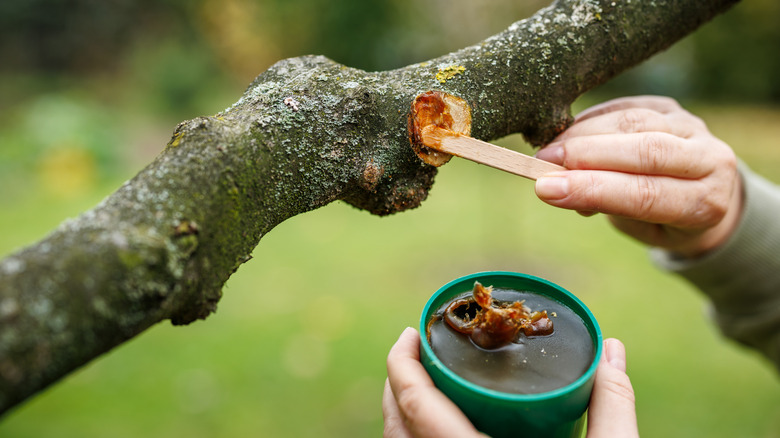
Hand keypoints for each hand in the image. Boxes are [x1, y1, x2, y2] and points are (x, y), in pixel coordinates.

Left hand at [382, 328, 637, 437]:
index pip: (414, 405)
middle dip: (398, 381)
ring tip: (425, 385)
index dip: (401, 363)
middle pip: (396, 425)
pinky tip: (438, 430)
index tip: (411, 332)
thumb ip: (611, 405)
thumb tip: (613, 349)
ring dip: (402, 413)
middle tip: (419, 351)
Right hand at [534, 95, 741, 256]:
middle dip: (585, 155)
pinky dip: (590, 122)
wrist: (704, 195)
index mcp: (706, 203)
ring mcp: (692, 126)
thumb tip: (559, 184)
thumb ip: (609, 207)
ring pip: (632, 122)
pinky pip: (624, 106)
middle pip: (644, 149)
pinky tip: (566, 138)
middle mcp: (709, 158)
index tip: (546, 188)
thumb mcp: (643, 230)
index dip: (592, 189)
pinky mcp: (669, 106)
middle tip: (542, 164)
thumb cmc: (666, 222)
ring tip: (548, 153)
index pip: (645, 194)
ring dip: (582, 135)